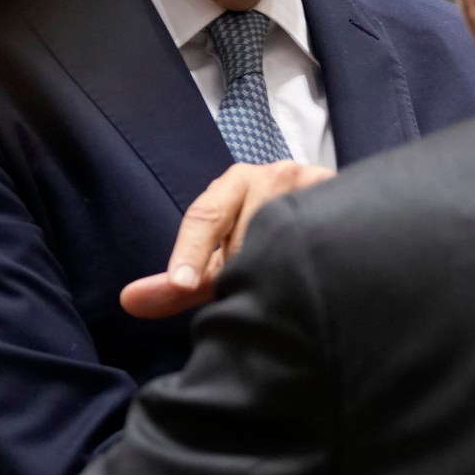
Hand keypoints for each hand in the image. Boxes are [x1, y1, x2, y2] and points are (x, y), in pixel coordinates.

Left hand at [120, 161, 333, 318]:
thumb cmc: (263, 240)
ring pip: (283, 236)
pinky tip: (311, 271)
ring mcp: (312, 181)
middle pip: (245, 235)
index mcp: (234, 183)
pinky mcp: (344, 193)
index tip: (183, 284)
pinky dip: (310, 258)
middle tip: (253, 294)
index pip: (204, 217)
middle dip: (243, 272)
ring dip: (279, 270)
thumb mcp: (219, 261)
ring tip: (286, 285)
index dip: (191, 253)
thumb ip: (179, 285)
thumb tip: (130, 301)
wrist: (333, 218)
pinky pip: (319, 233)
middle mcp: (273, 174)